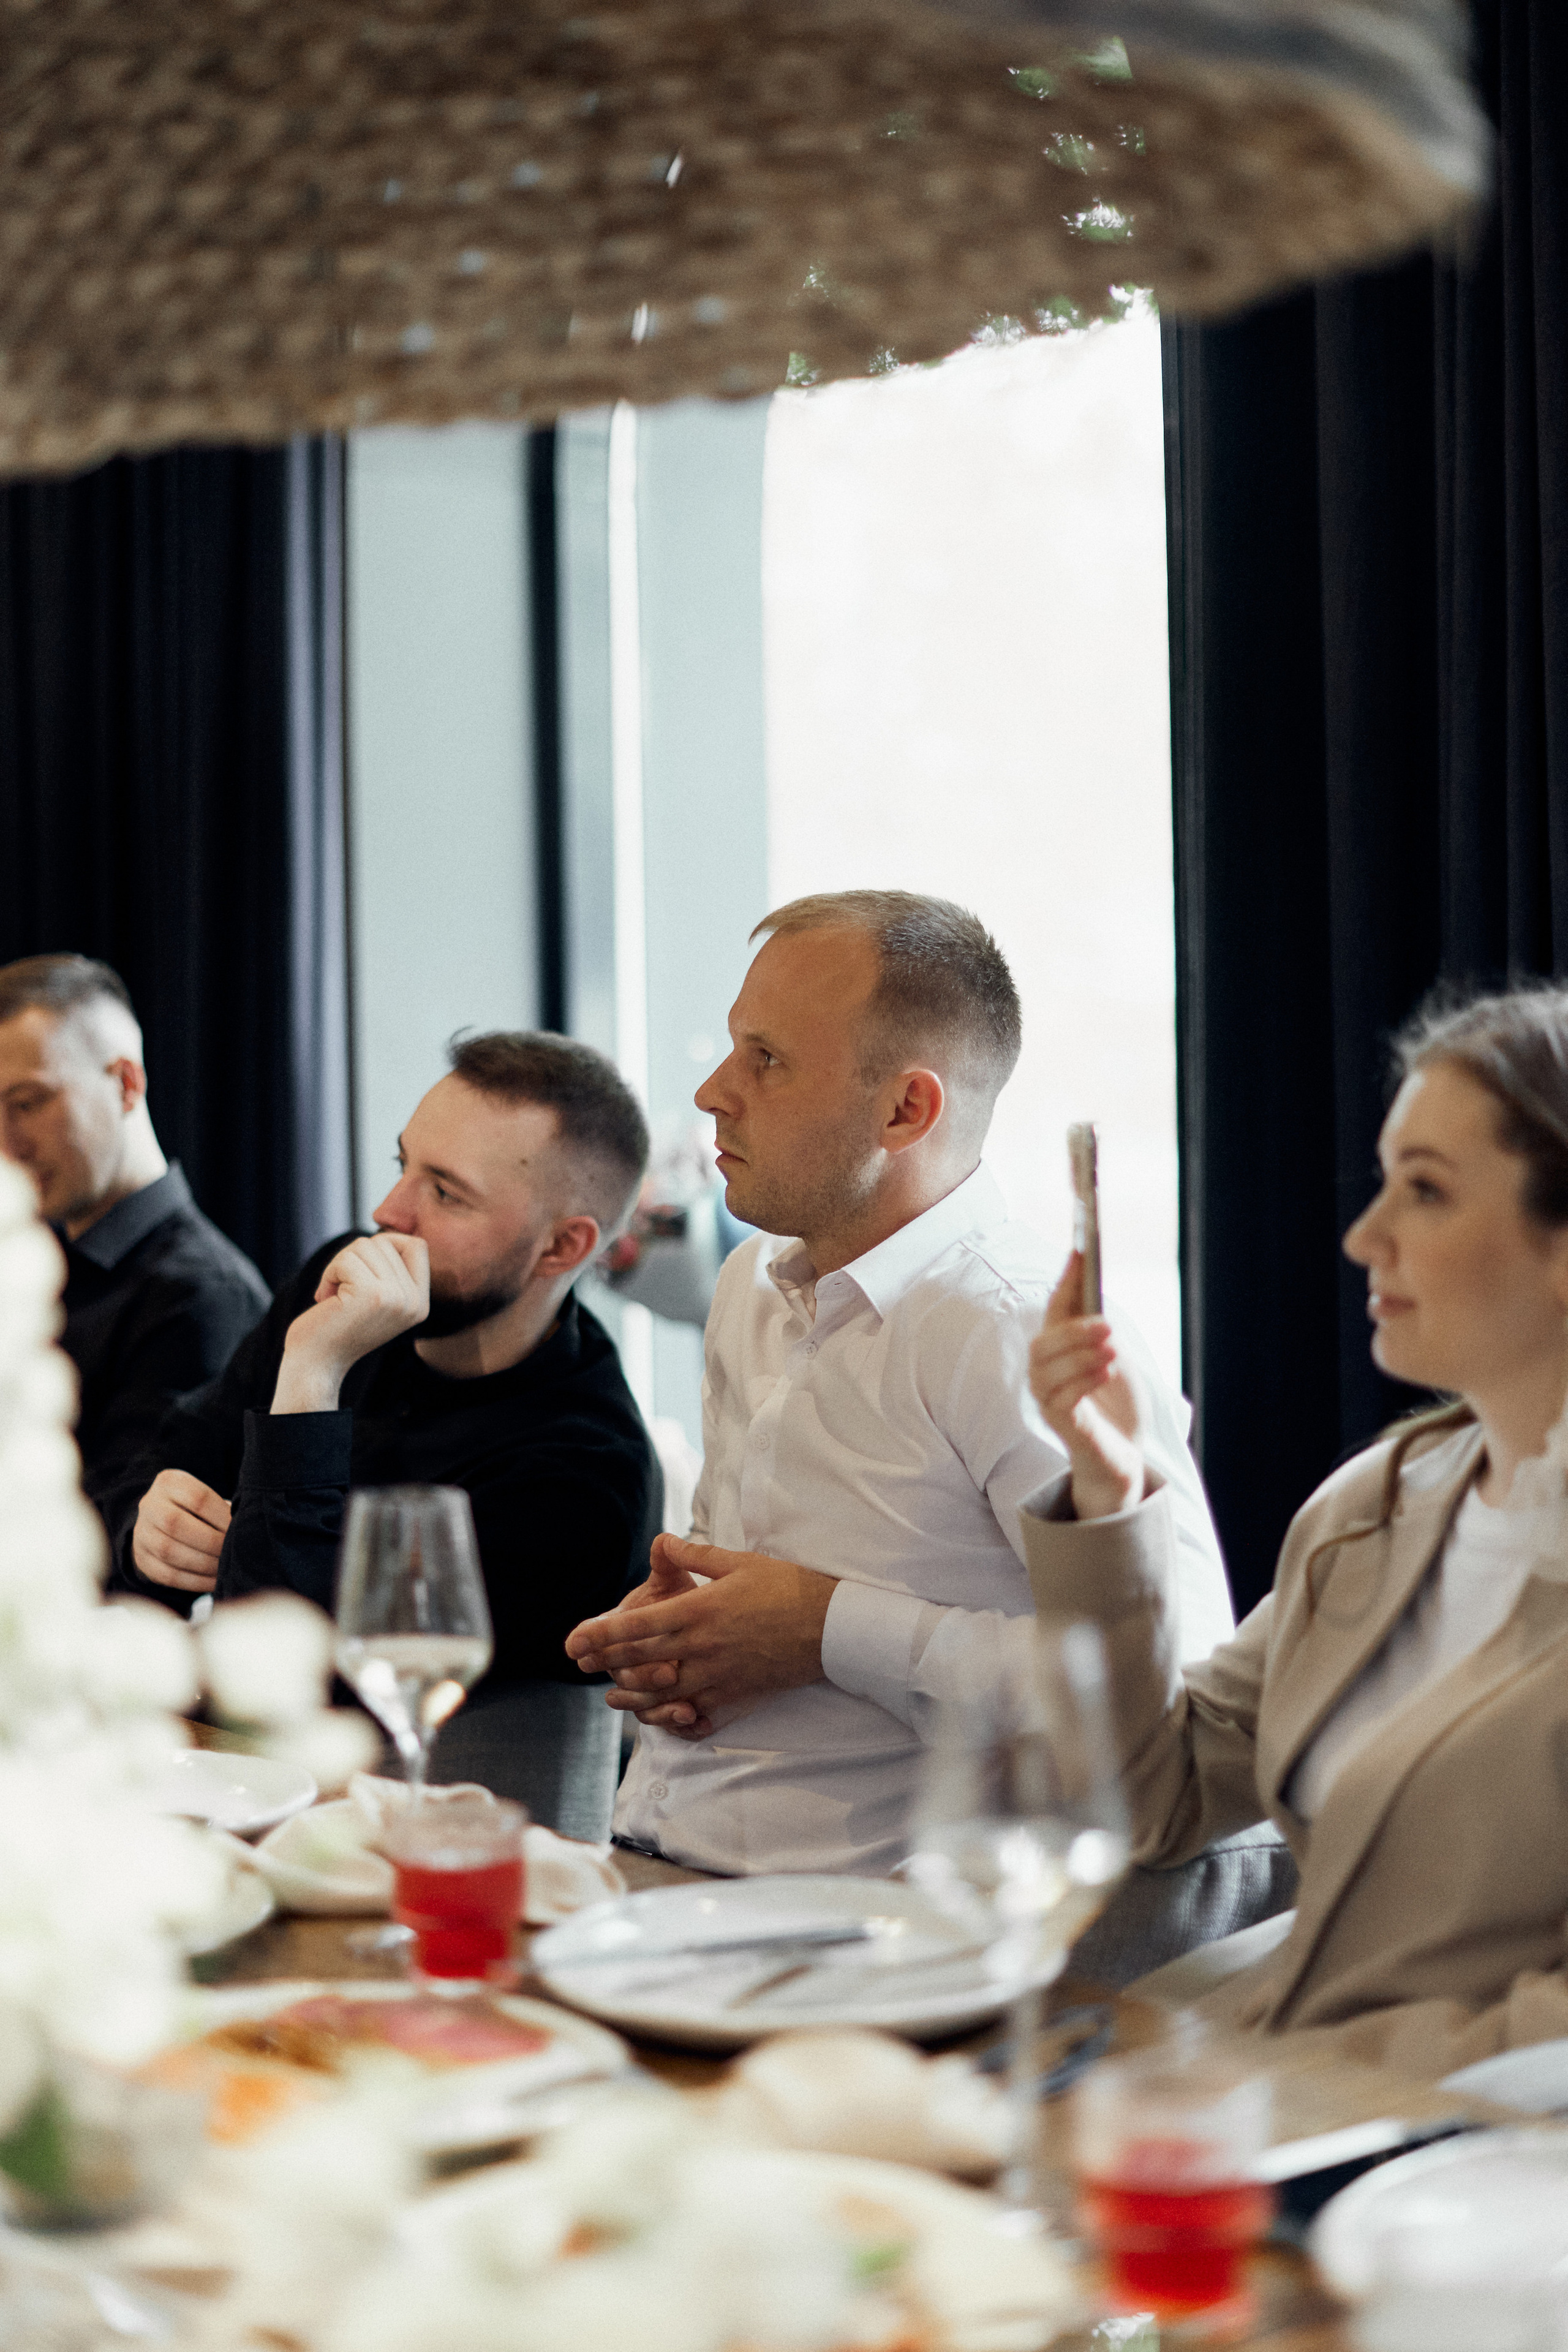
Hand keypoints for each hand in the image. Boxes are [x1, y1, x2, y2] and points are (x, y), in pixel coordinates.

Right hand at [132, 1469, 231, 1592]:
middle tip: (231, 1552)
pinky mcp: (142, 1559)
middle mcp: (149, 1505)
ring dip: (203, 1564)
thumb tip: (244, 1529)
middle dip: (210, 1542)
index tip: (239, 1529)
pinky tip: (214, 1582)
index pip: (197, 1498)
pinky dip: (194, 1582)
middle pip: (176, 1524)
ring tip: (225, 1568)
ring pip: (169, 1552)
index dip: (221, 1517)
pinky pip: (167, 1574)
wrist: (162, 1522)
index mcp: (169, 1482)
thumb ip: (221, 1509)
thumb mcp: (205, 1497)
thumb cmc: (197, 1509)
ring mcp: (141, 1533)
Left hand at [272, 1233, 429, 1413]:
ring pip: (364, 1246)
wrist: (316, 1365)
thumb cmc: (338, 1327)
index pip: (418, 1246)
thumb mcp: (376, 1297)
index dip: (388, 1244)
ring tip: (334, 1294)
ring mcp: (395, 1298)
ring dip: (339, 1265)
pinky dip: (329, 1273)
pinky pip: (346, 1259)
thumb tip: (385, 1234)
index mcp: (420, 1303)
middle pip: (385, 1242)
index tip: (363, 1266)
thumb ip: (389, 1270)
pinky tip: (326, 1298)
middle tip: (341, 1288)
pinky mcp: (371, 1295)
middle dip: (354, 1257)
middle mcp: (414, 1301)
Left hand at [565, 1536, 834, 1738]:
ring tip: (612, 1696)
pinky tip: (663, 1718)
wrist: (831, 1627)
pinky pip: (699, 1711)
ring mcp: (719, 1674)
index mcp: (700, 1610)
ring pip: (664, 1691)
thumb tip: (661, 1541)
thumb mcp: (741, 1562)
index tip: (578, 1639)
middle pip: (643, 1658)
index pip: (639, 1625)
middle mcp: (703, 1646)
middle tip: (579, 1663)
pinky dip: (676, 1717)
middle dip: (607, 1660)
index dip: (604, 1634)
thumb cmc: (788, 1587)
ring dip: (633, 1694)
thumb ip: (696, 1554)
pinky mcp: (737, 1694)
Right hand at [1028, 1253, 1148, 1520]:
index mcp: (1059, 1348)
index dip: (1066, 1279)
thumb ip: (1102, 1335)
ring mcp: (1048, 1397)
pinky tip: (1106, 1374)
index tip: (1081, 1251)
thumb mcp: (1116, 1358)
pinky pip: (1061, 1399)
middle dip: (1074, 1330)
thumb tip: (1097, 1307)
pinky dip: (1084, 1383)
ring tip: (1112, 1352)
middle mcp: (1045, 1370)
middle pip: (1044, 1341)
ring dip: (1082, 1356)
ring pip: (1048, 1369)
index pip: (1056, 1307)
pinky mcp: (1059, 1423)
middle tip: (1107, 1326)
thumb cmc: (1118, 1404)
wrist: (1125, 1452)